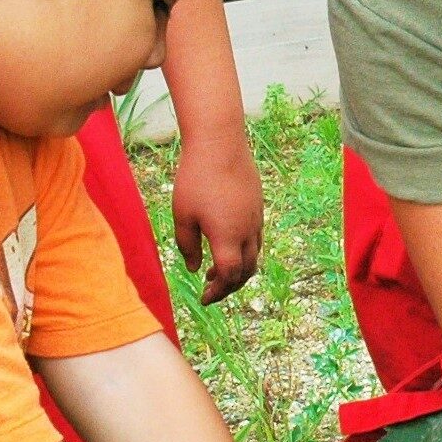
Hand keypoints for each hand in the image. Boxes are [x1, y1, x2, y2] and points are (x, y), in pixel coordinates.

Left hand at [173, 126, 265, 303]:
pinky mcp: (258, 207)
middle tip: (210, 291)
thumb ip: (187, 247)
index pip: (229, 276)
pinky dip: (243, 252)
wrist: (220, 143)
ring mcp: (256, 219)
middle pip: (246, 272)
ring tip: (215, 271)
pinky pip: (256, 239)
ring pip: (254, 256)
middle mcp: (247, 231)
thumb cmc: (195, 179)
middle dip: (229, 286)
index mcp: (227, 237)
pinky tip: (226, 246)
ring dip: (237, 270)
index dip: (218, 292)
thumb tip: (195, 269)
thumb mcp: (182, 216)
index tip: (203, 299)